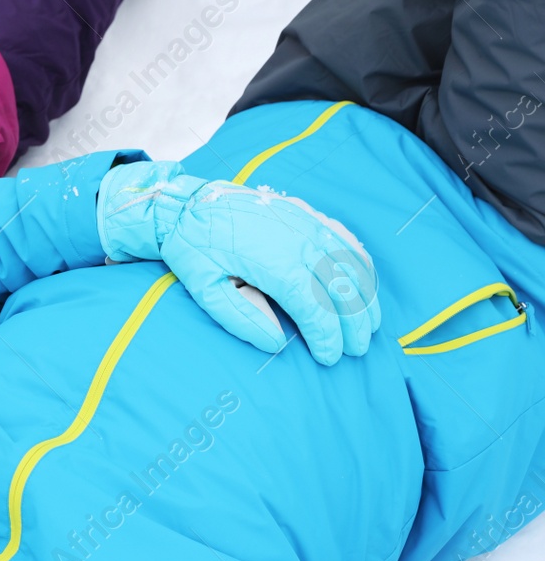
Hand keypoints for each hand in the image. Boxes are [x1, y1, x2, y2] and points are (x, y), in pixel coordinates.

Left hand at [98, 160, 378, 363]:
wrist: (191, 202)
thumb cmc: (194, 246)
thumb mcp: (204, 287)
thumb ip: (240, 317)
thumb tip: (275, 343)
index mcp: (276, 264)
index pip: (315, 308)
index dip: (327, 336)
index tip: (329, 358)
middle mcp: (300, 242)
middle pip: (342, 289)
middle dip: (354, 323)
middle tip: (356, 350)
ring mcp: (308, 225)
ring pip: (351, 265)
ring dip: (365, 297)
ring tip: (369, 325)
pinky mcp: (308, 215)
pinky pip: (345, 239)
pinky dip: (360, 263)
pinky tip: (364, 282)